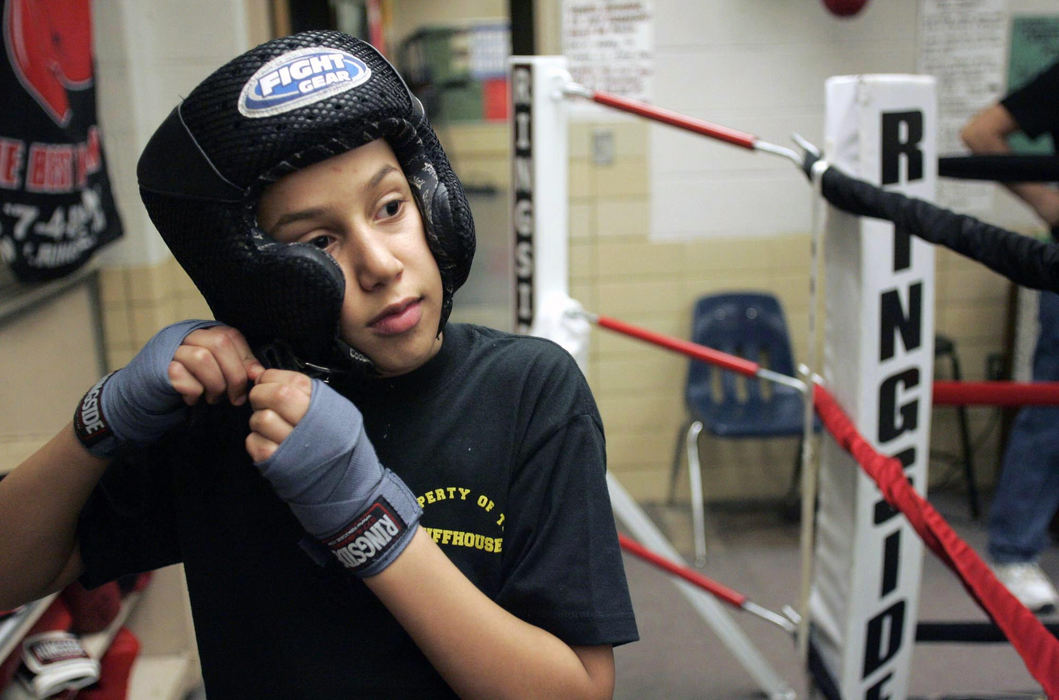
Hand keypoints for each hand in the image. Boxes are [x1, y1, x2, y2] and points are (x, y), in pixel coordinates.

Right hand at [73, 321, 263, 457]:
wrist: (144, 402)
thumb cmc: (186, 387)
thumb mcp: (214, 375)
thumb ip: (234, 368)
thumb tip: (258, 373)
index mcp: (201, 332)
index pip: (231, 335)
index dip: (246, 359)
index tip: (253, 380)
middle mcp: (184, 335)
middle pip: (220, 342)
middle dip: (234, 374)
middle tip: (235, 397)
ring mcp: (168, 349)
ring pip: (202, 357)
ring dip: (214, 384)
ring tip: (213, 398)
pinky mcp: (156, 368)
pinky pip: (181, 376)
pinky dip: (193, 392)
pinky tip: (192, 399)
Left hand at [248, 375, 421, 575]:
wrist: (349, 487)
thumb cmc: (340, 447)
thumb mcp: (337, 412)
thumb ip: (306, 393)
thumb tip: (264, 376)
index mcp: (326, 405)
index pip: (290, 379)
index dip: (271, 378)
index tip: (268, 382)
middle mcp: (312, 423)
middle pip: (274, 396)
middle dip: (260, 394)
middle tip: (262, 401)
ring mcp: (294, 445)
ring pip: (260, 419)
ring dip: (258, 421)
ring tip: (270, 428)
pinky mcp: (279, 465)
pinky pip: (254, 443)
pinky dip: (257, 442)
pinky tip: (271, 445)